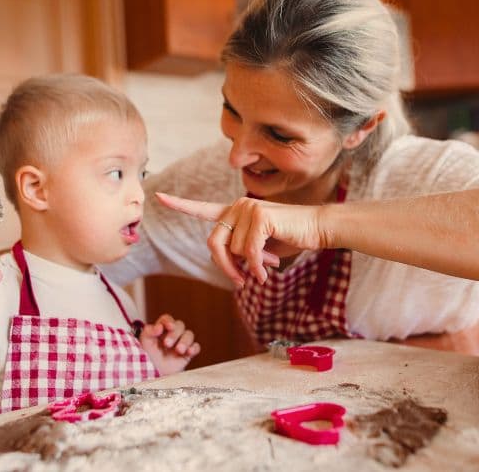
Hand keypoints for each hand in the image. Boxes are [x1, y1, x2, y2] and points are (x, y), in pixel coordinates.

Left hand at [138, 314, 200, 375]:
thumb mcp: (144, 343)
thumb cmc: (147, 357)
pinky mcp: (188, 353)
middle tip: (167, 344)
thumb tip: (159, 327)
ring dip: (185, 341)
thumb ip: (149, 332)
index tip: (168, 326)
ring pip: (189, 334)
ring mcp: (181, 343)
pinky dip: (194, 348)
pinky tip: (189, 352)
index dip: (168, 321)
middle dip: (174, 334)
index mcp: (161, 329)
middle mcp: (173, 334)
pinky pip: (196, 347)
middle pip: (180, 325)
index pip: (167, 319)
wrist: (153, 375)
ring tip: (179, 350)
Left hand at [155, 192, 325, 285]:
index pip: (203, 209)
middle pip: (214, 244)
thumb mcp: (261, 248)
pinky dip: (258, 267)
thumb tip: (233, 267)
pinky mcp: (259, 217)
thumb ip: (243, 252)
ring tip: (269, 265)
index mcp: (235, 212)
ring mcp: (248, 208)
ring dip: (250, 266)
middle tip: (240, 282)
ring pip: (234, 251)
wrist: (318, 228)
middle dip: (225, 267)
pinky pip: (249, 252)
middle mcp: (238, 206)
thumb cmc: (292, 238)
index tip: (159, 197)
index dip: (181, 205)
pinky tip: (269, 271)